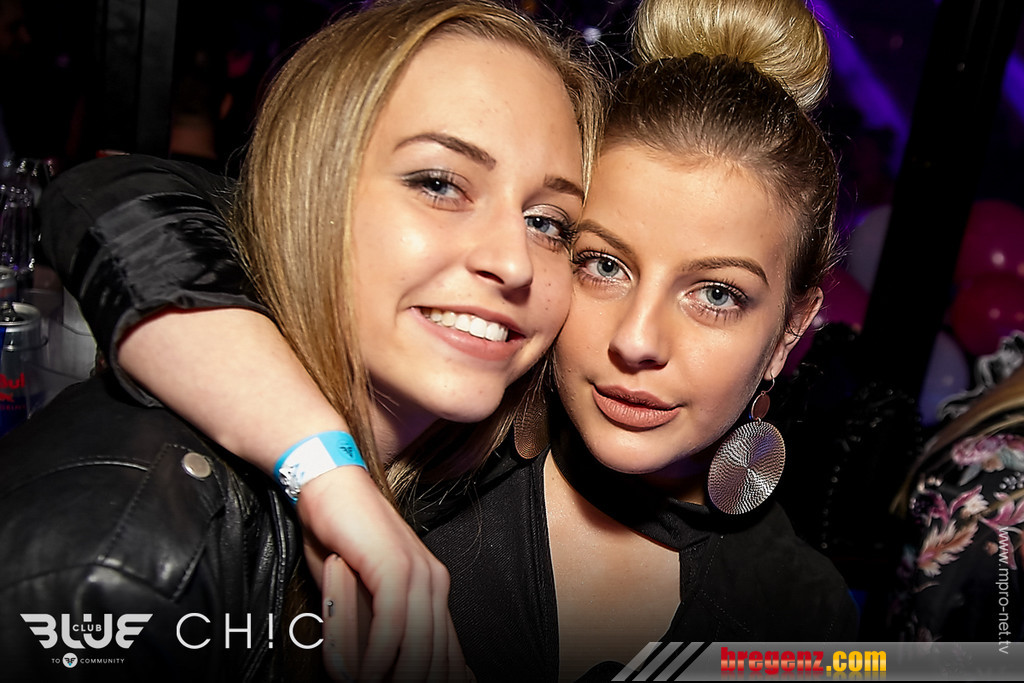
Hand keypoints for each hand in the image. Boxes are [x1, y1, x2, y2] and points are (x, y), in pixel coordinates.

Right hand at [298, 466, 470, 680]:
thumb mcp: (360, 594)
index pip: (446, 653)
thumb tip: (380, 670)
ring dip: (388, 676)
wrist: (329, 486)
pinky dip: (374, 654)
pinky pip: (392, 623)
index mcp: (433, 589)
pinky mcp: (394, 565)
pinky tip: (358, 672)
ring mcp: (418, 572)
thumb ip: (376, 628)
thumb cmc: (339, 540)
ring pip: (417, 645)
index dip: (434, 679)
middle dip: (409, 682)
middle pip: (436, 656)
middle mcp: (434, 582)